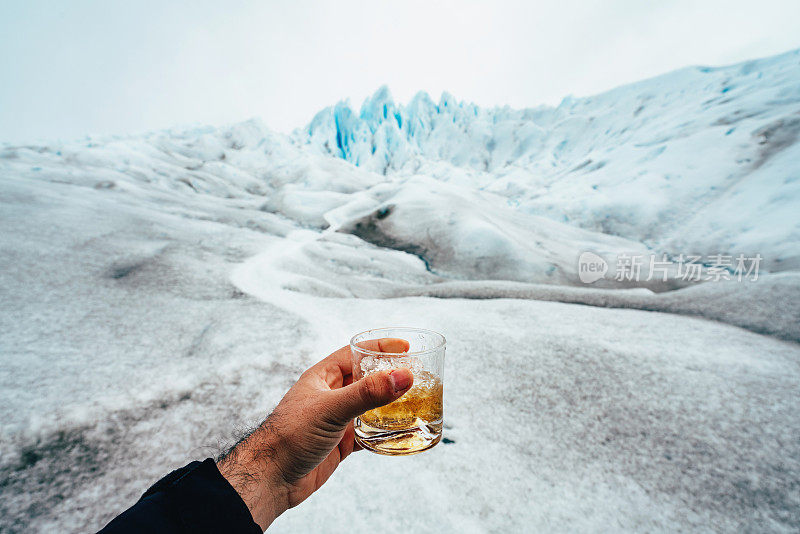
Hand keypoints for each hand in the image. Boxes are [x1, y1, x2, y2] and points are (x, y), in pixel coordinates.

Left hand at [217, 338, 413, 530]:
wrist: (272, 478)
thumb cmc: (291, 435)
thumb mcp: (332, 408)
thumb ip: (367, 393)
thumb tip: (403, 376)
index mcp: (324, 376)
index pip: (356, 352)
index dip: (380, 347)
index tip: (406, 346)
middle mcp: (331, 394)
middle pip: (367, 378)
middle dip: (390, 376)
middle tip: (418, 375)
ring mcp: (337, 419)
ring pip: (370, 406)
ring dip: (391, 405)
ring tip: (417, 403)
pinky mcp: (341, 443)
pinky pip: (370, 433)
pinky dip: (386, 433)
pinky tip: (401, 435)